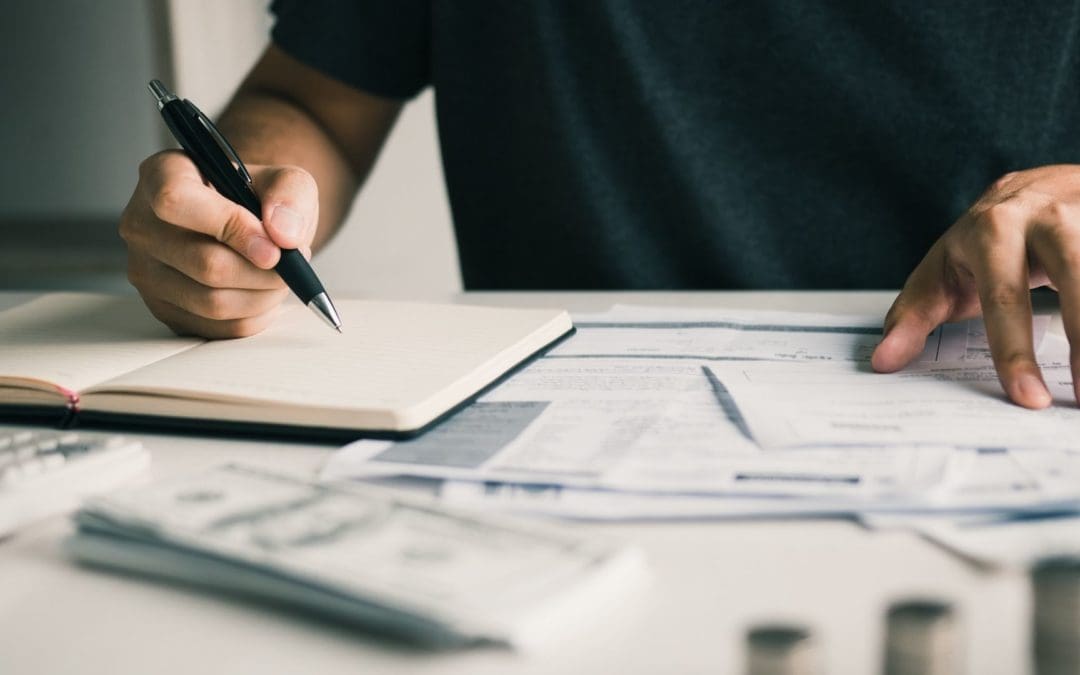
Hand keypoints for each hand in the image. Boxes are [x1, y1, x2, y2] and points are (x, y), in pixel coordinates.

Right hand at [119, 150, 318, 337]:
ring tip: (281, 276)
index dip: (231, 227)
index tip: (273, 245)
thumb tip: (283, 235)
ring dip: (263, 295)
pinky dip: (254, 316)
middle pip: (205, 264)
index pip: (176, 201)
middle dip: (264, 271)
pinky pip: (217, 328)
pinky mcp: (163, 308)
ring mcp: (146, 270)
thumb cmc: (260, 197)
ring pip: (212, 302)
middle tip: (292, 262)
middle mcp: (141, 223)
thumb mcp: (286, 180)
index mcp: (162, 174)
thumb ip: (291, 195)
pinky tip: (263, 293)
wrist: (249, 223)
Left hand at [871, 164, 1079, 408]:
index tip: (1028, 398)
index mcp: (992, 230)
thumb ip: (913, 316)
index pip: (1004, 296)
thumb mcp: (943, 271)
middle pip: (1076, 275)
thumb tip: (883, 363)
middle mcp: (1047, 215)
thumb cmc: (985, 242)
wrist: (1040, 186)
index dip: (1014, 350)